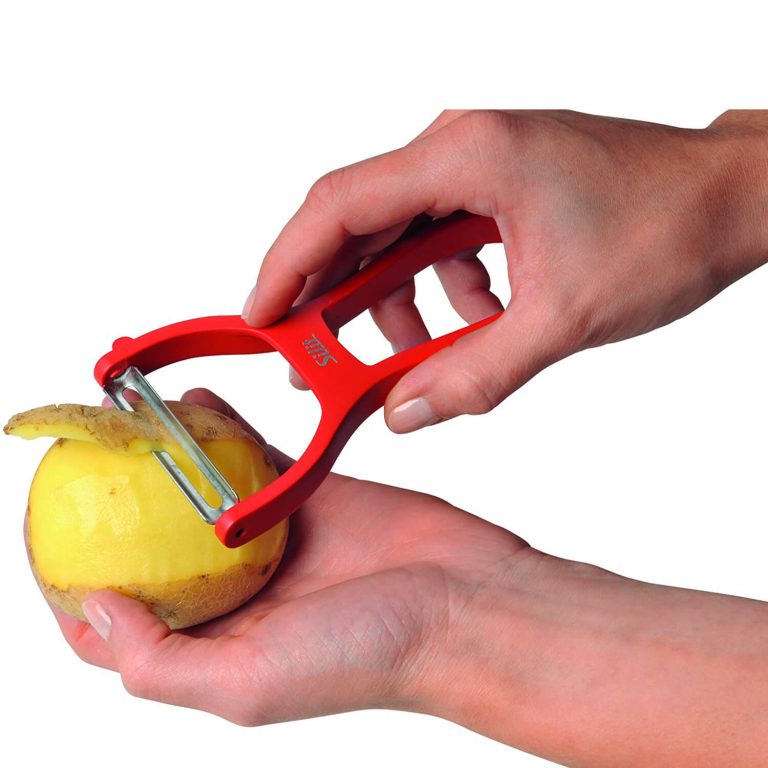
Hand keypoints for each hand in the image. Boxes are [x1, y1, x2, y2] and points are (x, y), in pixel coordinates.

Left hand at [47, 391, 767, 764]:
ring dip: (163, 462)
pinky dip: (222, 431)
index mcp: (216, 644)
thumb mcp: (249, 685)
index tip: (45, 533)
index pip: (120, 623)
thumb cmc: (372, 655)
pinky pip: (254, 455)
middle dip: (115, 512)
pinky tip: (192, 405)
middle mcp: (238, 593)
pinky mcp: (308, 494)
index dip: (73, 583)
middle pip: (155, 547)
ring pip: (200, 493)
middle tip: (80, 468)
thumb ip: (159, 661)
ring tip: (127, 428)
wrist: (464, 602)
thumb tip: (90, 609)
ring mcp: (273, 539)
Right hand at [243, 109, 767, 432]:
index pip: (339, 206)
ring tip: (434, 351)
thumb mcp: (562, 318)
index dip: (286, 265)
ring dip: (401, 304)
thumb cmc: (666, 227)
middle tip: (320, 361)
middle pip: (359, 226)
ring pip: (398, 241)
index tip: (258, 318)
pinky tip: (482, 320)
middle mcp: (460, 150)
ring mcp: (477, 165)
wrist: (733, 199)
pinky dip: (444, 292)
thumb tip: (406, 412)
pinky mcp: (494, 188)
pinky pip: (438, 244)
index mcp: (466, 156)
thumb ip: (476, 375)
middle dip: (335, 299)